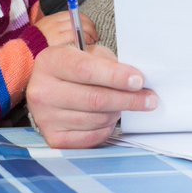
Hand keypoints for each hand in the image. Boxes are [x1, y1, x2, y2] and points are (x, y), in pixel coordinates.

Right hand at [27, 45, 155, 148]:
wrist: (47, 87)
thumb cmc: (74, 68)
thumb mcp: (87, 54)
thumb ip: (108, 63)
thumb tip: (136, 82)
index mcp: (50, 62)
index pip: (86, 70)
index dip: (116, 77)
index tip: (139, 81)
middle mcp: (42, 91)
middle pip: (94, 99)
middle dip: (127, 99)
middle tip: (149, 99)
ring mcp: (45, 118)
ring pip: (96, 119)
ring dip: (117, 112)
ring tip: (122, 104)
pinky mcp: (54, 139)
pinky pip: (91, 137)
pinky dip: (107, 128)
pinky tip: (109, 117)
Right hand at [35, 10, 97, 47]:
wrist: (22, 55)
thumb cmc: (36, 48)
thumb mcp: (45, 33)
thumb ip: (59, 29)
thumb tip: (79, 30)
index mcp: (51, 19)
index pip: (74, 14)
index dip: (86, 21)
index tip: (91, 28)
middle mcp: (53, 23)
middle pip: (78, 20)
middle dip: (90, 27)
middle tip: (95, 36)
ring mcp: (54, 32)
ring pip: (79, 28)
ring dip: (89, 34)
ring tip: (92, 42)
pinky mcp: (56, 43)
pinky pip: (75, 38)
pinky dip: (84, 40)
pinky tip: (86, 46)